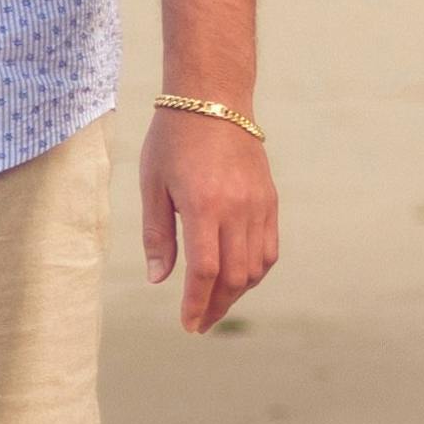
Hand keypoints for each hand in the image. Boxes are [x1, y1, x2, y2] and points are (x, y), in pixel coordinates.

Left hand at [141, 107, 276, 331]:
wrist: (214, 100)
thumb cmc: (173, 139)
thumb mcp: (153, 185)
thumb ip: (158, 235)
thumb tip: (160, 280)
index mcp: (204, 205)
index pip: (205, 271)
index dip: (197, 303)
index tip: (188, 324)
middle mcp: (238, 208)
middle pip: (234, 276)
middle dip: (216, 307)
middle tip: (199, 323)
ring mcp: (259, 205)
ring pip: (256, 267)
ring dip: (236, 293)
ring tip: (214, 304)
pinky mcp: (270, 200)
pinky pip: (269, 249)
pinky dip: (255, 272)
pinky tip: (236, 279)